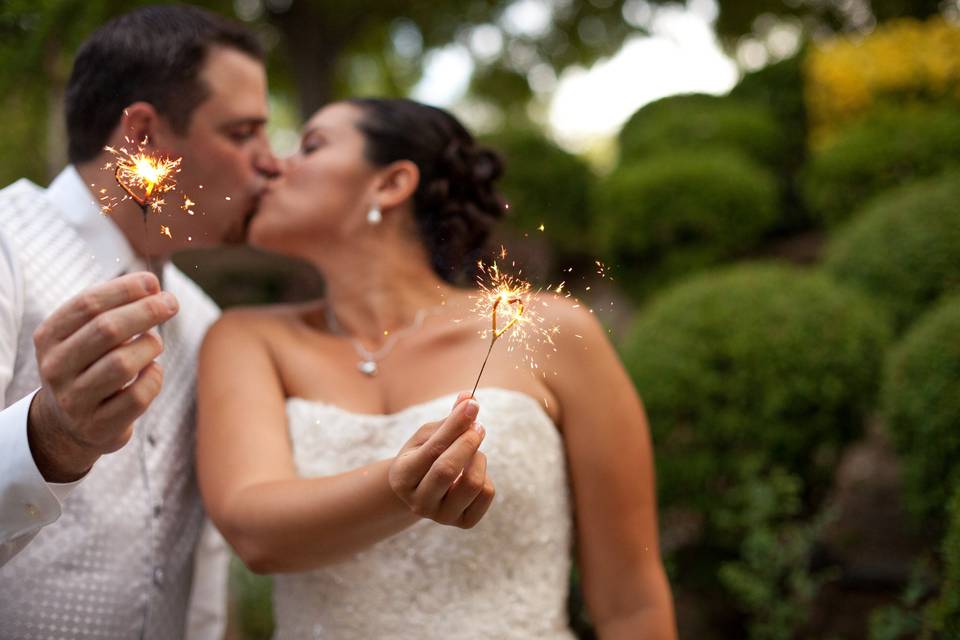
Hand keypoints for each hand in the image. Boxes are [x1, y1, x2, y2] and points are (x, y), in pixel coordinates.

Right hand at [27, 272, 177, 481]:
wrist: (69, 424)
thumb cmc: (88, 366)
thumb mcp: (85, 335)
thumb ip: (112, 310)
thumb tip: (152, 287)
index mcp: (49, 338)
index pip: (87, 304)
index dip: (124, 289)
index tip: (153, 283)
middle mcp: (56, 368)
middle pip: (107, 330)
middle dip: (146, 311)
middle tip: (171, 303)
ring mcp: (75, 400)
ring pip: (123, 364)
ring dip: (150, 346)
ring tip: (154, 343)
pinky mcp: (98, 426)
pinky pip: (138, 396)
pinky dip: (154, 378)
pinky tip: (151, 371)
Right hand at [389, 392, 494, 528]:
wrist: (420, 492)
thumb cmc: (423, 456)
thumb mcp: (428, 436)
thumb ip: (448, 420)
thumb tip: (469, 398)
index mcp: (403, 477)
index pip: (433, 449)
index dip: (455, 425)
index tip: (472, 406)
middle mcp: (419, 502)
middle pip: (449, 469)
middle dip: (468, 441)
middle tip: (478, 426)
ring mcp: (441, 516)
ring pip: (473, 483)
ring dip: (479, 458)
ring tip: (472, 452)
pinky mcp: (463, 523)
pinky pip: (487, 494)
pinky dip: (486, 476)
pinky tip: (473, 472)